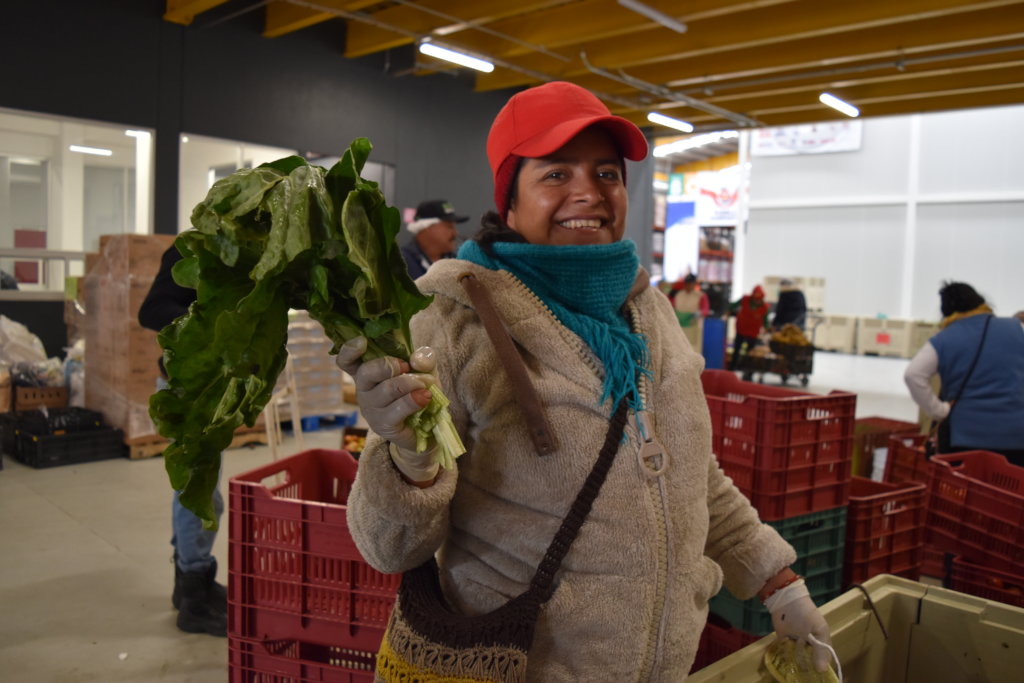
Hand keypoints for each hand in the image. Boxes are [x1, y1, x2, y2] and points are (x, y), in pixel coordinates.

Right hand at [336, 337, 438, 481]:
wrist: (427, 428)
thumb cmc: (418, 392)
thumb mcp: (424, 369)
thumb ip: (423, 359)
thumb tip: (417, 360)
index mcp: (367, 371)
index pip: (347, 361)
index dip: (349, 350)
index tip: (362, 341)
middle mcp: (364, 389)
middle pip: (366, 372)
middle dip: (389, 365)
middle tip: (407, 366)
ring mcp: (371, 409)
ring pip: (387, 389)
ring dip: (411, 382)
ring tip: (427, 384)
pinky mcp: (384, 425)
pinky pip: (398, 409)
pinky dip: (414, 400)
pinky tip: (426, 397)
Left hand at [766, 579, 832, 671]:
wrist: (785, 600)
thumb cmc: (806, 614)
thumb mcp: (818, 630)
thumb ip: (820, 650)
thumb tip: (823, 671)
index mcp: (821, 642)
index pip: (824, 661)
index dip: (821, 670)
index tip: (817, 679)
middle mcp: (810, 645)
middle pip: (810, 662)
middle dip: (808, 670)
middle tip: (804, 678)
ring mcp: (796, 644)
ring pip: (798, 659)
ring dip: (796, 666)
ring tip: (794, 675)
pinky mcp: (784, 641)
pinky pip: (785, 653)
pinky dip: (785, 659)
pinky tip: (784, 668)